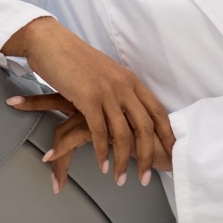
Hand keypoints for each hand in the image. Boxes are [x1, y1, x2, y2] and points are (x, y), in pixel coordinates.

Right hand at [2, 17, 174, 189]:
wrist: (51, 43)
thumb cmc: (74, 59)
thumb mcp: (105, 73)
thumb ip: (118, 89)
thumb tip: (126, 109)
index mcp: (130, 80)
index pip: (157, 111)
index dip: (167, 134)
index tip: (172, 153)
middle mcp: (123, 85)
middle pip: (145, 127)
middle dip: (147, 156)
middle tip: (145, 178)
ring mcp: (106, 91)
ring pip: (122, 134)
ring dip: (122, 160)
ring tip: (120, 179)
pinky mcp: (87, 98)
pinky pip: (99, 131)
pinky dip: (101, 152)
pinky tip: (101, 166)